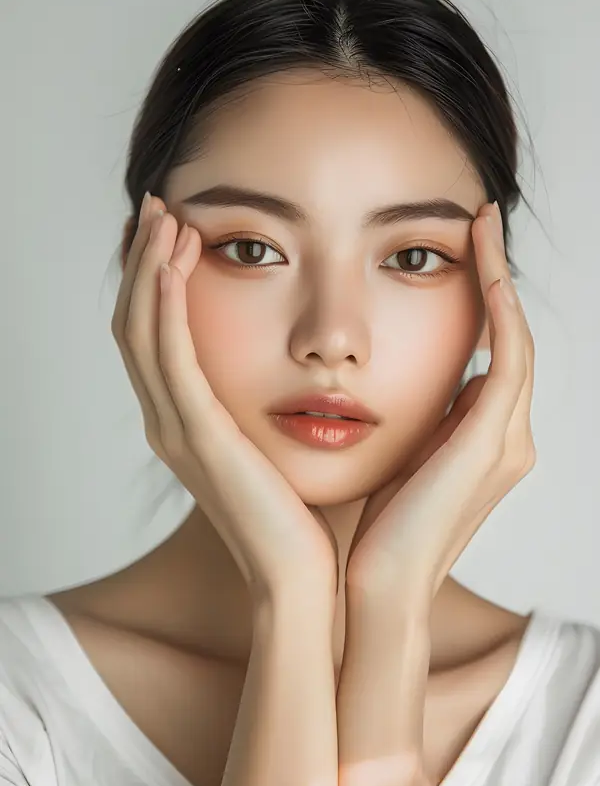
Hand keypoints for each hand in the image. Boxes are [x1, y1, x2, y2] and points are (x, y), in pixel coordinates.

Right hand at [111, 194, 337, 603]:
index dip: (155, 281)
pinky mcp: (198, 436)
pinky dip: (167, 304)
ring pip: (143, 331)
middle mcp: (169, 423)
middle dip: (144, 261)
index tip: (174, 230)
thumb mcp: (281, 444)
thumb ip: (272, 403)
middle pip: (136, 324)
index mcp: (189, 424)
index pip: (156, 337)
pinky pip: (171, 356)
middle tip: (158, 206)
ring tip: (165, 216)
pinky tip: (176, 262)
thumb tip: (305, 366)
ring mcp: (177, 431)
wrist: (306, 580)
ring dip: (149, 269)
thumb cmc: (305, 514)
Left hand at [345, 201, 535, 603]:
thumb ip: (418, 427)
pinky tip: (481, 267)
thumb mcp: (401, 464)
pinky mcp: (490, 443)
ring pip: (516, 339)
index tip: (462, 251)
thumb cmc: (378, 533)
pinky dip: (498, 310)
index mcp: (486, 442)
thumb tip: (407, 388)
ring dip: (499, 277)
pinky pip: (506, 357)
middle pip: (512, 338)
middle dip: (497, 275)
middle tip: (480, 220)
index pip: (493, 354)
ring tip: (481, 225)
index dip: (484, 300)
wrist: (377, 590)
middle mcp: (509, 436)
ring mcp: (507, 440)